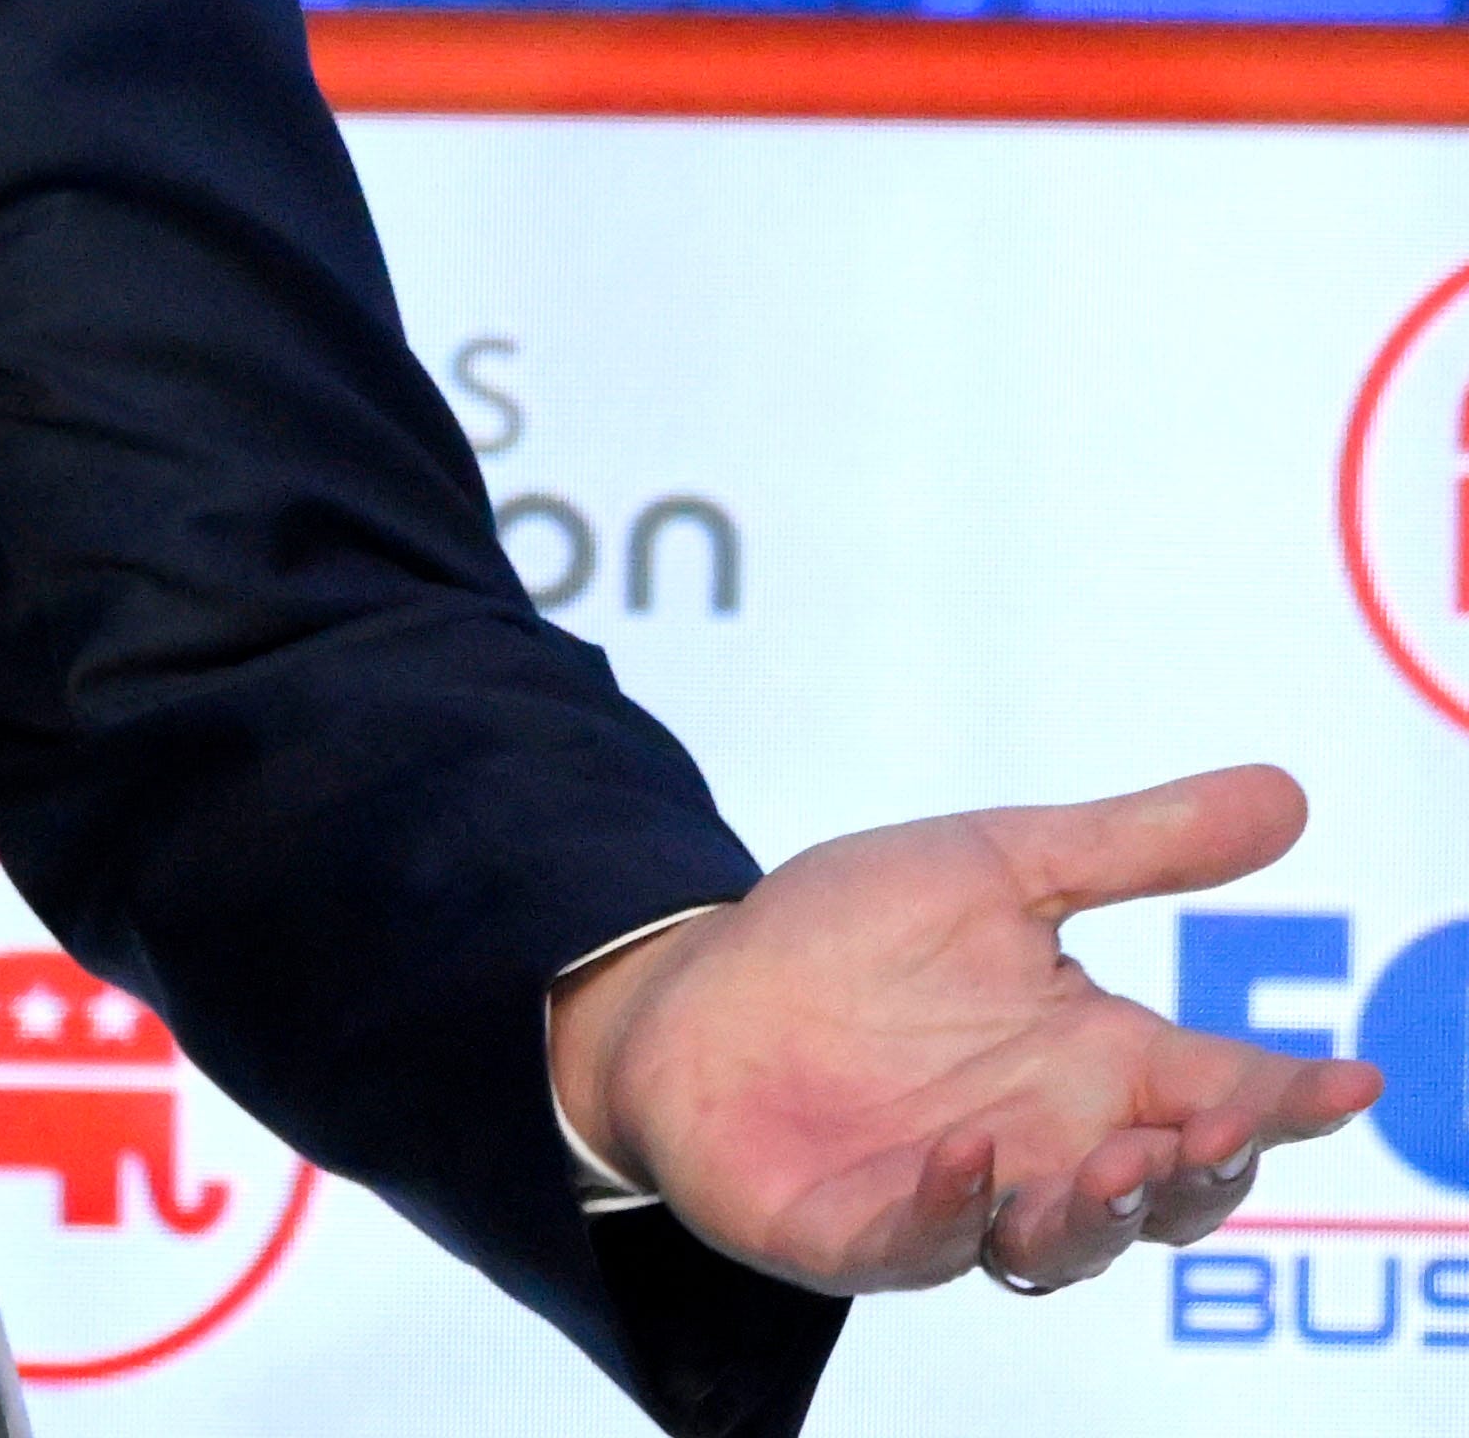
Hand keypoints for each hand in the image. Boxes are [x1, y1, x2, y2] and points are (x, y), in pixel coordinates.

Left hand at [551, 764, 1383, 1297]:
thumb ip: (1132, 846)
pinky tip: (966, 1159)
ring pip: (1061, 1244)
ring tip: (1121, 1161)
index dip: (1291, 1098)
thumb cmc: (850, 940)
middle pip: (1166, 1196)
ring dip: (1100, 1213)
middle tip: (1220, 1126)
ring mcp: (954, 1201)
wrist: (690, 989)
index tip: (1348, 1078)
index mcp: (1097, 1066)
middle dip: (1205, 1173)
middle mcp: (1046, 1148)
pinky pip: (915, 1246)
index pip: (1223, 1094)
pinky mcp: (852, 1232)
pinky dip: (947, 1213)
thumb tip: (1287, 792)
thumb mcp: (994, 868)